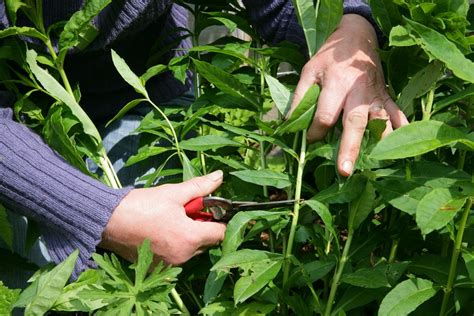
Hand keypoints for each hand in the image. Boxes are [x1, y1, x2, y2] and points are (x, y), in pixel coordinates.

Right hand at [100, 170, 225, 264]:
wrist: (108, 222)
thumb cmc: (142, 205)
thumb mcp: (174, 193)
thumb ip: (200, 187)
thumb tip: (220, 176)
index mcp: (190, 237)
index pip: (220, 233)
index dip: (219, 220)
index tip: (210, 210)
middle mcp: (184, 256)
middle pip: (207, 243)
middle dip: (202, 227)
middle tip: (187, 212)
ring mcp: (170, 265)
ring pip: (192, 251)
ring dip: (188, 238)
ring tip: (171, 221)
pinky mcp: (157, 269)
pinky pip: (176, 258)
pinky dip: (174, 247)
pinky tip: (161, 233)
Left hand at [290, 14, 408, 175]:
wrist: (357, 36)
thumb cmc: (329, 58)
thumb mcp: (309, 71)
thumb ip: (300, 97)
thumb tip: (289, 123)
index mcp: (336, 85)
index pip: (325, 116)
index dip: (315, 132)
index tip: (310, 140)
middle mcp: (358, 92)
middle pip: (354, 123)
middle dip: (349, 148)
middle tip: (344, 171)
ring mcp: (375, 95)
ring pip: (380, 121)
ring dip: (379, 143)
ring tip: (376, 165)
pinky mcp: (386, 96)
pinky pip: (397, 113)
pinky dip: (401, 129)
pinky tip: (403, 147)